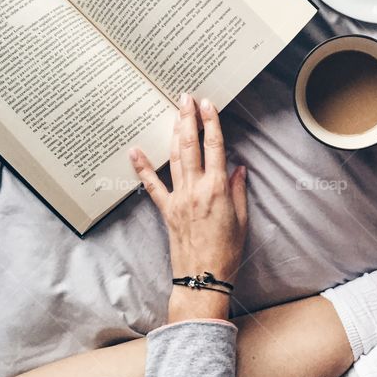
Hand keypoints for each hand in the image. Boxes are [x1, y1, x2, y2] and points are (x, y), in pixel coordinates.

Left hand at [131, 93, 247, 322]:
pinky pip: (152, 186)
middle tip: (186, 97)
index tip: (209, 104)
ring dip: (175, 133)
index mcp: (217, 189)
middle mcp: (196, 189)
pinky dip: (143, 167)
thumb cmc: (228, 252)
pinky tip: (134, 151)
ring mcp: (178, 198)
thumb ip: (238, 191)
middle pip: (191, 145)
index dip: (212, 123)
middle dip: (189, 119)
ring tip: (175, 112)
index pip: (215, 147)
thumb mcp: (242, 219)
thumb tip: (238, 169)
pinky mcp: (167, 210)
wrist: (203, 278)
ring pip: (175, 158)